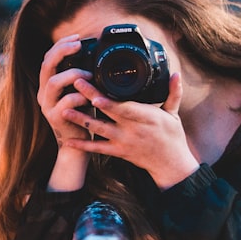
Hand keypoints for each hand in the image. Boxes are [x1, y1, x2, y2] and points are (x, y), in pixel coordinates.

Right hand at [37, 35, 93, 189]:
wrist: (77, 144)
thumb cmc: (82, 115)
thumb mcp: (82, 91)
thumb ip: (83, 76)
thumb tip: (96, 56)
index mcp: (48, 84)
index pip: (48, 57)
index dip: (61, 45)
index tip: (77, 38)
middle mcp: (44, 92)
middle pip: (46, 64)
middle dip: (62, 51)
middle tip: (78, 45)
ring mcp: (47, 105)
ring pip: (53, 82)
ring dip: (73, 74)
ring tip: (89, 74)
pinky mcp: (54, 117)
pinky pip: (65, 102)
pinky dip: (79, 96)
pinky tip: (89, 96)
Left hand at [60, 72, 199, 189]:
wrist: (170, 165)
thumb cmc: (172, 137)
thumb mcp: (174, 114)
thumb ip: (173, 93)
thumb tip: (176, 74)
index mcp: (146, 117)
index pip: (125, 108)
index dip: (109, 102)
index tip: (96, 92)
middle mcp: (132, 130)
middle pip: (107, 112)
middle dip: (90, 98)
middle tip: (75, 84)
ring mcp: (123, 141)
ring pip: (98, 129)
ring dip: (81, 119)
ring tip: (64, 109)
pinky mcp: (117, 151)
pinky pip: (97, 148)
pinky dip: (82, 145)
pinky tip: (68, 140)